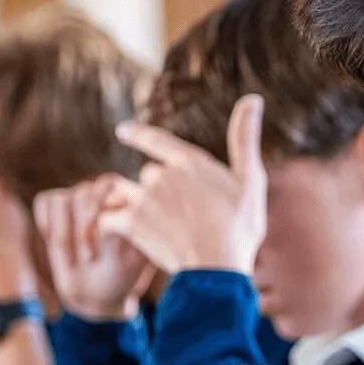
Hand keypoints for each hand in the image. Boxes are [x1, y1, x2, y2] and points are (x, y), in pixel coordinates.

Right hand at [35, 175, 153, 321]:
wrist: (95, 294)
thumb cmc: (117, 276)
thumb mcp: (124, 261)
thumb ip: (116, 236)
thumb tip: (106, 211)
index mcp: (128, 201)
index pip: (111, 189)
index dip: (102, 219)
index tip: (105, 250)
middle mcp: (104, 194)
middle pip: (84, 193)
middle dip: (82, 228)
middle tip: (89, 259)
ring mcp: (79, 199)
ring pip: (62, 198)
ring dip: (63, 231)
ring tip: (73, 257)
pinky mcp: (57, 206)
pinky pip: (45, 201)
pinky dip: (46, 223)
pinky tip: (54, 243)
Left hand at [98, 95, 266, 274]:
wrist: (216, 267)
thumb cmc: (240, 227)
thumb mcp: (250, 181)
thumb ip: (244, 139)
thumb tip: (253, 98)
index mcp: (191, 163)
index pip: (158, 141)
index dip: (139, 134)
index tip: (122, 130)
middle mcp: (163, 175)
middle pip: (149, 175)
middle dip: (158, 191)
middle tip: (179, 218)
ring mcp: (146, 199)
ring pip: (129, 195)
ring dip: (135, 207)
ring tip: (150, 229)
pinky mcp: (132, 223)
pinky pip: (110, 218)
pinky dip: (112, 225)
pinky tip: (121, 236)